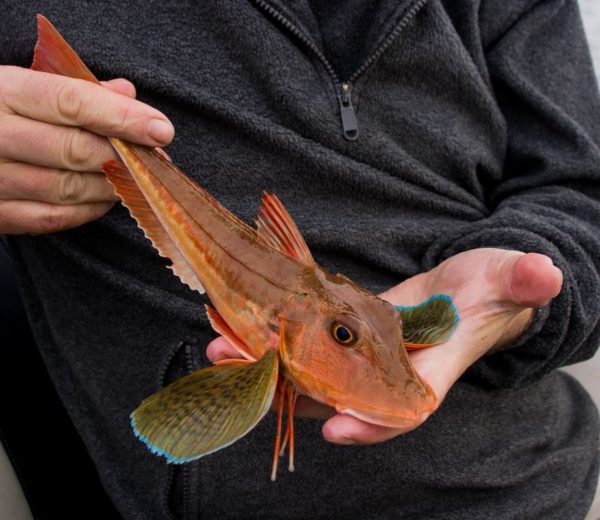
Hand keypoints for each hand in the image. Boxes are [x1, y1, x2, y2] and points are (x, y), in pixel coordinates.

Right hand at [0, 66, 173, 233]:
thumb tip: (126, 93)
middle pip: (75, 150)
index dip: (122, 117)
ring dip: (113, 186)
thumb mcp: (19, 86)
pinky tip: (106, 197)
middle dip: (125, 156)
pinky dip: (89, 210)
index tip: (162, 129)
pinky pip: (53, 218)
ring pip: (69, 188)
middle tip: (156, 158)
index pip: (71, 102)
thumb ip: (74, 90)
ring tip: (135, 178)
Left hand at [207, 248, 562, 443]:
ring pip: (314, 373)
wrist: (474, 288)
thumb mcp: (509, 281)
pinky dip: (278, 342)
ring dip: (268, 365)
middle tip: (240, 369)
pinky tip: (244, 328)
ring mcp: (365, 357)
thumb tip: (542, 273)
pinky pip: (310, 347)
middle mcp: (390, 373)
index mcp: (430, 370)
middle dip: (288, 387)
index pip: (404, 407)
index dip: (373, 421)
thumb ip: (520, 280)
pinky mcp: (348, 336)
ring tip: (223, 349)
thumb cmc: (494, 290)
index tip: (337, 426)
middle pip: (337, 393)